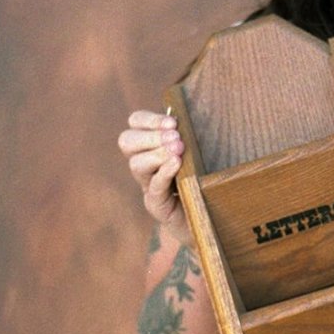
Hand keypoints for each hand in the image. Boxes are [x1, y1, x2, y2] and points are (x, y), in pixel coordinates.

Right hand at [117, 110, 191, 244]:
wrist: (206, 217)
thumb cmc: (202, 179)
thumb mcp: (197, 153)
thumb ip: (190, 136)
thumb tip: (193, 116)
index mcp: (150, 145)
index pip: (135, 123)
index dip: (150, 119)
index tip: (173, 122)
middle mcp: (144, 163)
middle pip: (127, 141)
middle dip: (151, 136)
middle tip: (175, 137)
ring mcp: (147, 184)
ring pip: (136, 163)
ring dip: (157, 153)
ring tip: (178, 150)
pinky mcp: (156, 203)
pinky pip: (153, 185)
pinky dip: (164, 172)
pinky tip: (176, 163)